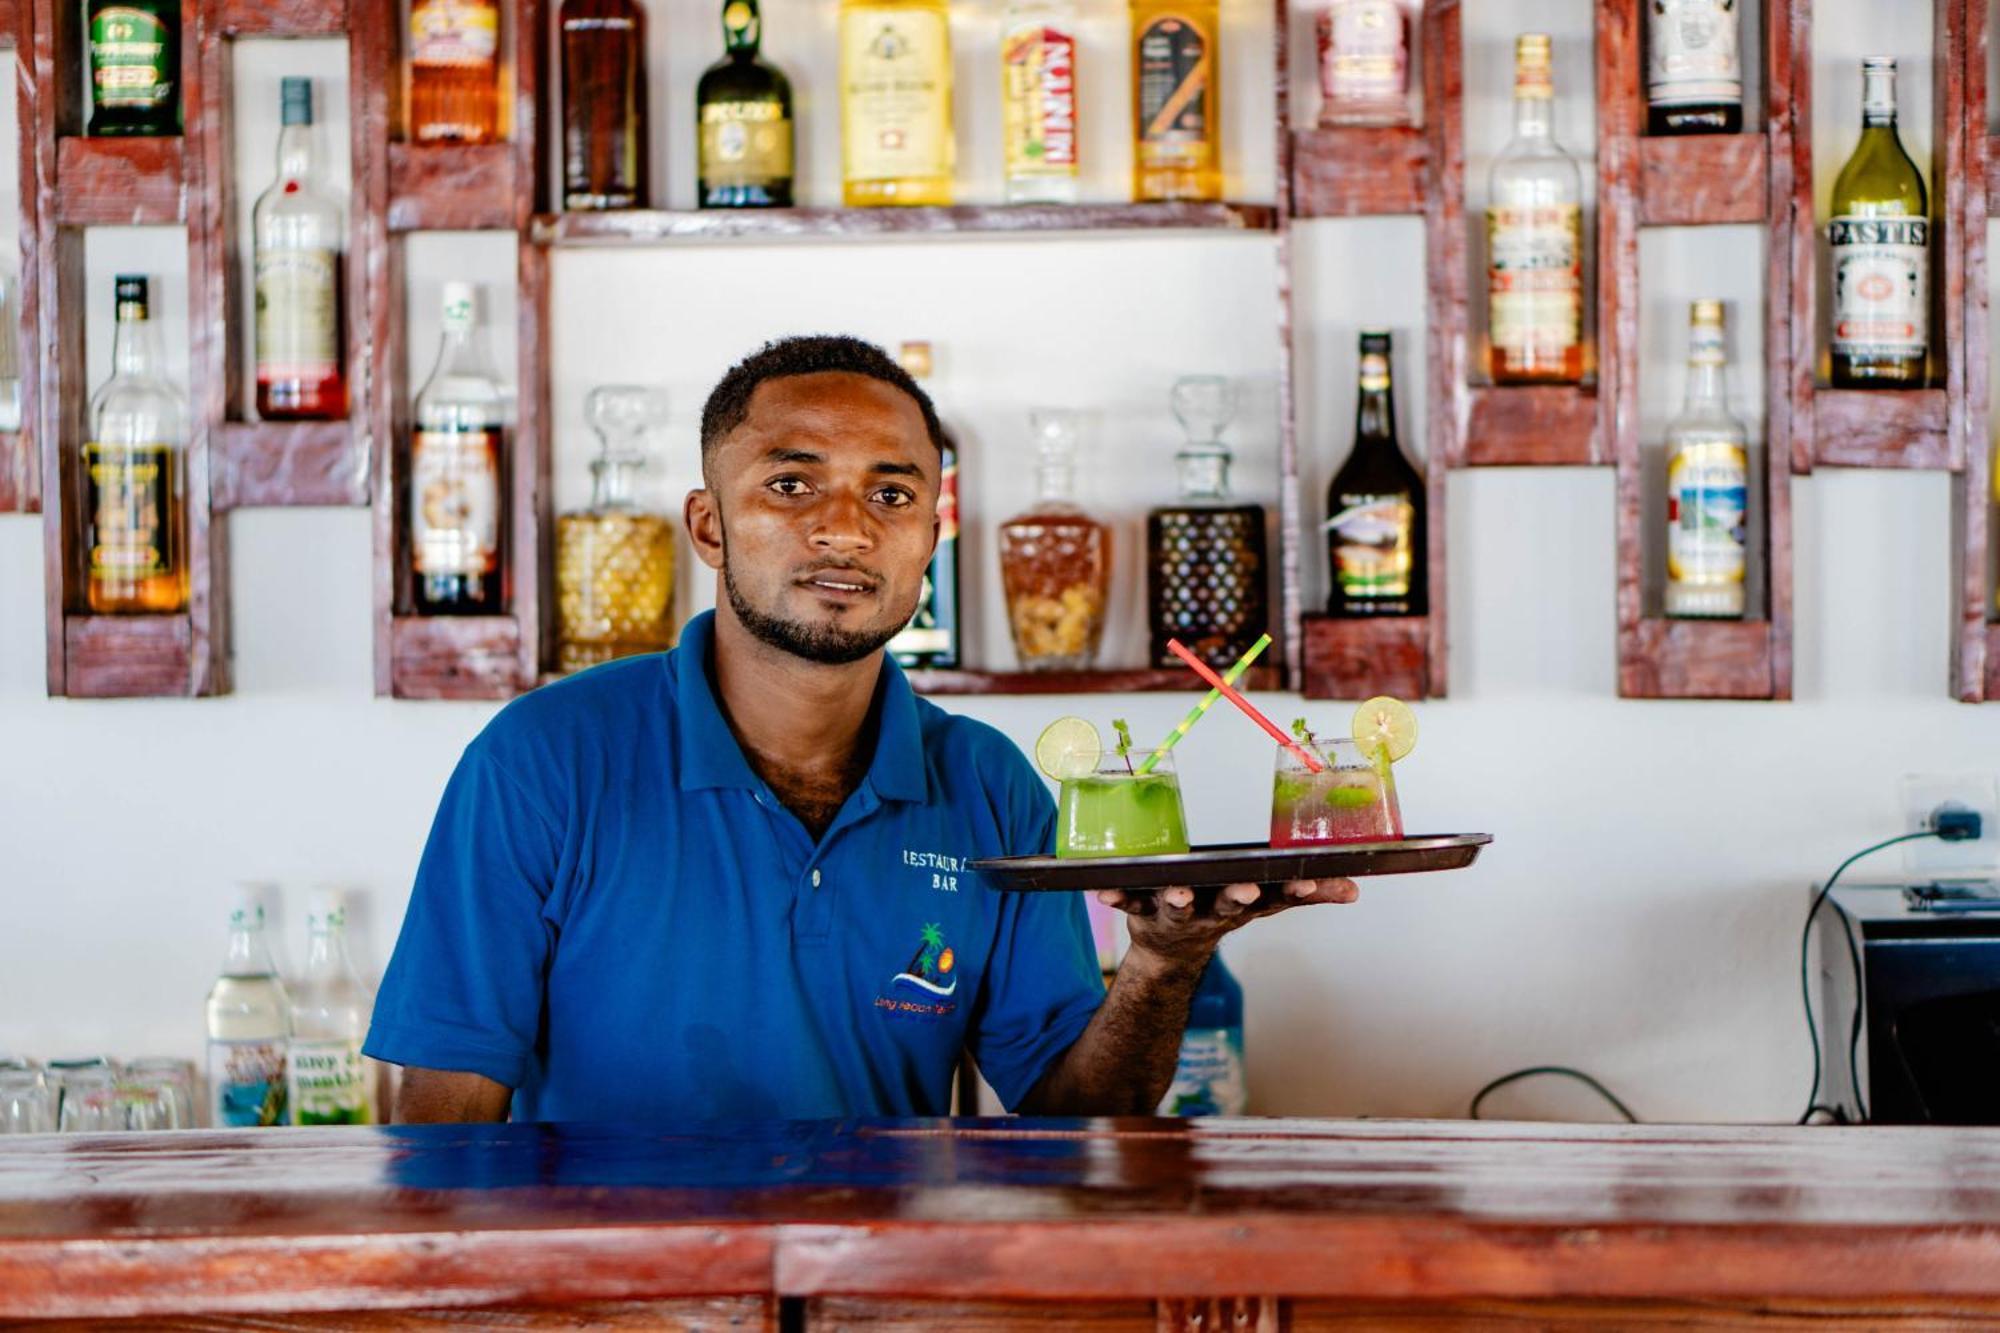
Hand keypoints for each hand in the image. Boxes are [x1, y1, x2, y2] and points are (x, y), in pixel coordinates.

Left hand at [1097, 879, 1359, 970]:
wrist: (1170, 952)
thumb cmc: (1220, 910)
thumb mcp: (1265, 904)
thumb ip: (1308, 894)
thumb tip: (1353, 886)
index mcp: (1242, 906)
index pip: (1274, 897)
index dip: (1293, 890)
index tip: (1311, 879)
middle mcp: (1210, 912)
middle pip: (1226, 905)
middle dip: (1235, 898)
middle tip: (1243, 891)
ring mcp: (1175, 914)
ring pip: (1177, 907)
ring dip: (1177, 901)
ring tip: (1178, 894)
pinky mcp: (1141, 910)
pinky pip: (1126, 902)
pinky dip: (1115, 897)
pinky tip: (1101, 890)